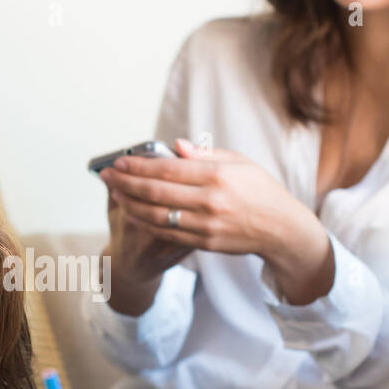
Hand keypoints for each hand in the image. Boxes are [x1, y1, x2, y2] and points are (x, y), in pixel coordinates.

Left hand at [101, 137, 333, 303]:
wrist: (281, 229)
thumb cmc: (261, 190)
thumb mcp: (239, 163)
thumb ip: (205, 155)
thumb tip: (175, 147)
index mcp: (217, 175)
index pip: (167, 168)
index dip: (138, 165)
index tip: (119, 161)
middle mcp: (209, 200)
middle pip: (155, 191)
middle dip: (125, 183)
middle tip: (106, 176)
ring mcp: (205, 224)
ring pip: (156, 214)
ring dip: (130, 203)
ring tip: (115, 193)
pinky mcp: (204, 242)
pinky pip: (167, 232)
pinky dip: (146, 223)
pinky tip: (131, 214)